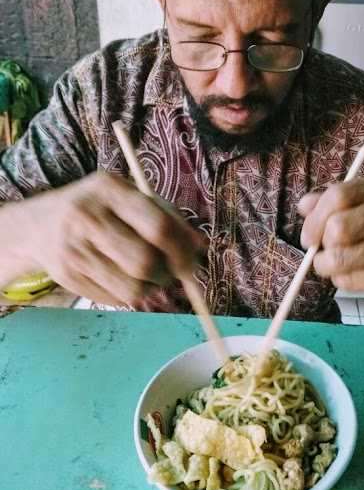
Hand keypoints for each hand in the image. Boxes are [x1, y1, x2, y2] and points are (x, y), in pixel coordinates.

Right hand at [20, 172, 203, 305]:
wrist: (38, 225)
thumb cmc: (98, 207)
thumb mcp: (128, 196)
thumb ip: (166, 216)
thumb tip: (200, 247)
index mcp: (108, 190)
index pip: (157, 226)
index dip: (182, 248)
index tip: (193, 257)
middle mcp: (88, 218)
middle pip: (145, 262)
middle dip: (168, 272)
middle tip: (171, 270)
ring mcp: (74, 250)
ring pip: (133, 288)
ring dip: (152, 287)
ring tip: (150, 274)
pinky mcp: (67, 277)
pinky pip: (116, 299)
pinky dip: (131, 295)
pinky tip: (126, 278)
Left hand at [298, 175, 363, 303]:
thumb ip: (332, 203)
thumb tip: (303, 205)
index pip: (339, 195)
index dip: (315, 218)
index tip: (308, 236)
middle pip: (337, 228)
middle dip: (322, 245)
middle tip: (325, 253)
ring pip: (338, 257)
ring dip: (327, 266)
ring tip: (339, 266)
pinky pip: (349, 280)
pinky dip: (343, 281)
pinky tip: (358, 276)